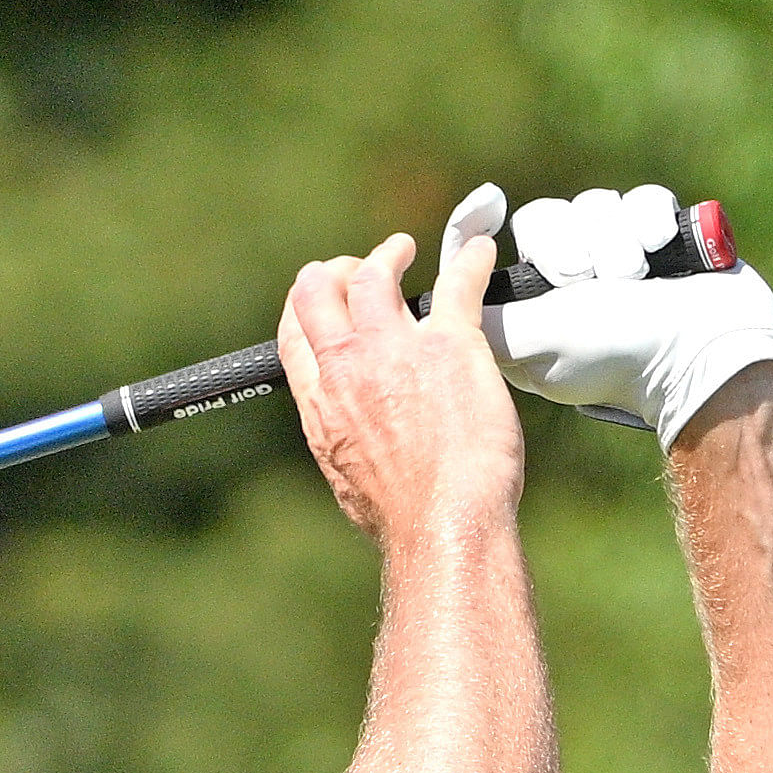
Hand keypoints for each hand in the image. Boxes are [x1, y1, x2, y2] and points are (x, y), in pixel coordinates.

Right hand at [277, 221, 522, 543]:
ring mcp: (396, 349)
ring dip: (389, 254)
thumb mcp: (345, 473)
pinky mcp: (450, 343)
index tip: (325, 297)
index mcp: (319, 401)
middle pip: (321, 290)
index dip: (308, 305)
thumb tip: (352, 430)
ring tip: (405, 250)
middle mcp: (347, 367)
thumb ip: (341, 433)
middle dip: (337, 270)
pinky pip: (458, 282)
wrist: (440, 522)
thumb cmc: (399, 514)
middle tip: (361, 267)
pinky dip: (469, 261)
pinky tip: (478, 254)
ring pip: (377, 274)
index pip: (294, 332)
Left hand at [463, 181, 772, 444]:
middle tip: (583, 280)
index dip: (474, 228)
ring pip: (592, 207)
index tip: (487, 206)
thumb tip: (439, 295)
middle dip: (566, 244)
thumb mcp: (533, 342)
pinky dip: (648, 224)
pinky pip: (639, 199)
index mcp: (525, 312)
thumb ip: (485, 316)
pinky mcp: (656, 239)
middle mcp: (565, 284)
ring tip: (632, 279)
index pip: (484, 256)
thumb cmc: (617, 355)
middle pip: (542, 221)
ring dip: (613, 241)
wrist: (707, 351)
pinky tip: (658, 255)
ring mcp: (614, 259)